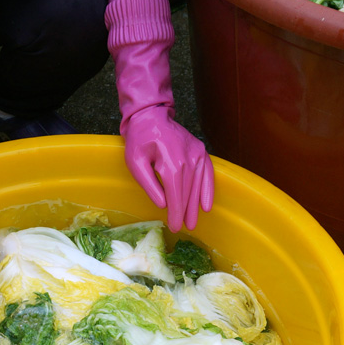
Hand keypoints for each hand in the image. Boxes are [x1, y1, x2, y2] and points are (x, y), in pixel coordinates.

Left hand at [106, 0, 214, 232]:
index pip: (175, 193)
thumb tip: (162, 204)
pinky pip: (208, 172)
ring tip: (195, 221)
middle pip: (188, 191)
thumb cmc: (139, 139)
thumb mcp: (135, 162)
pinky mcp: (201, 150)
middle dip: (186, 211)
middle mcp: (188, 157)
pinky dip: (208, 188)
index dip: (176, 211)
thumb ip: (148, 184)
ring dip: (197, 204)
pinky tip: (207, 204)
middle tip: (185, 228)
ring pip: (198, 184)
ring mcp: (197, 153)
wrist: (151, 115)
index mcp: (170, 161)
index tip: (175, 226)